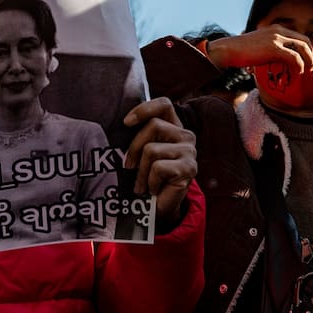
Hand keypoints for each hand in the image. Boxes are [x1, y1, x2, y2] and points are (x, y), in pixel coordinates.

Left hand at [122, 98, 196, 229]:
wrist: (160, 206)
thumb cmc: (148, 176)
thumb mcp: (142, 152)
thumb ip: (139, 136)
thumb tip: (122, 124)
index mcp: (174, 127)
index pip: (164, 105)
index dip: (145, 109)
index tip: (126, 122)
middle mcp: (185, 135)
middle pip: (153, 126)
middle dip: (134, 147)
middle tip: (129, 166)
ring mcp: (190, 151)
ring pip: (152, 149)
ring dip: (141, 171)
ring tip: (142, 183)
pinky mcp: (189, 168)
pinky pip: (158, 168)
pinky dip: (150, 181)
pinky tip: (154, 189)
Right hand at [204, 25, 312, 76]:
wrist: (227, 50)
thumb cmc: (240, 51)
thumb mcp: (259, 46)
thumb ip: (270, 49)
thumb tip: (279, 61)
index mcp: (275, 29)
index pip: (298, 36)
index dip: (306, 49)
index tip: (307, 60)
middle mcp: (278, 30)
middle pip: (304, 41)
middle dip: (310, 54)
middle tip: (310, 66)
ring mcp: (276, 38)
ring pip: (302, 48)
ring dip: (307, 61)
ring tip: (306, 71)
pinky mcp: (274, 48)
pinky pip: (294, 57)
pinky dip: (299, 66)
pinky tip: (298, 73)